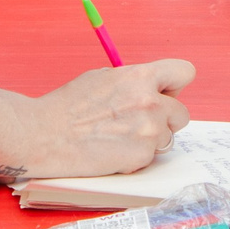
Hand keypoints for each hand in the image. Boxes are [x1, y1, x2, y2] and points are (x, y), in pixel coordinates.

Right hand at [25, 59, 195, 178]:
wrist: (45, 135)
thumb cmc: (68, 107)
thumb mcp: (102, 78)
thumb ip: (133, 82)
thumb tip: (152, 88)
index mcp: (140, 76)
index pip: (184, 72)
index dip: (175, 85)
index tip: (166, 94)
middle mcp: (150, 102)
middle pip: (181, 113)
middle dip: (165, 119)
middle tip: (139, 123)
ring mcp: (149, 131)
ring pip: (168, 138)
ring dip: (151, 140)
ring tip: (120, 138)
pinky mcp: (142, 156)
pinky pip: (150, 157)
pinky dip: (136, 157)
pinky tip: (113, 151)